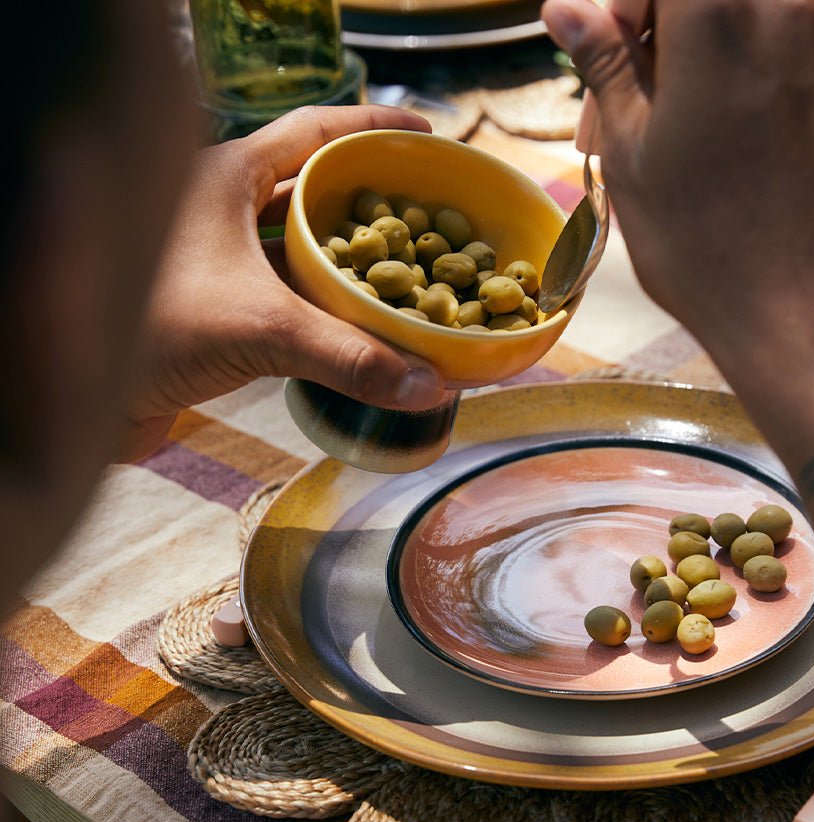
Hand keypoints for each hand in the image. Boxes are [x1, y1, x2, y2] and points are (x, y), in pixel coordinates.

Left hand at [123, 105, 443, 460]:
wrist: (74, 393)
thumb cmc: (149, 327)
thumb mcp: (260, 327)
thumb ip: (348, 355)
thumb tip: (429, 384)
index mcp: (226, 175)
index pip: (313, 131)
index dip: (372, 128)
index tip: (425, 136)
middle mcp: (221, 208)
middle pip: (313, 189)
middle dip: (372, 200)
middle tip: (430, 214)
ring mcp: (219, 258)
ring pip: (300, 246)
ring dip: (350, 260)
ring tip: (409, 270)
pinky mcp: (219, 306)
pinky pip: (287, 293)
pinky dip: (325, 305)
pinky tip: (359, 323)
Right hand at [542, 0, 813, 385]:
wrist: (811, 313)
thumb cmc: (706, 244)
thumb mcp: (631, 154)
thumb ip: (605, 65)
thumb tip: (569, 6)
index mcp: (717, 15)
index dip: (624, 10)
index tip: (607, 61)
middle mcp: (786, 11)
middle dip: (663, 40)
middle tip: (631, 113)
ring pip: (752, 24)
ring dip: (708, 64)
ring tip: (683, 147)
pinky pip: (792, 60)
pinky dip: (755, 86)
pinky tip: (738, 160)